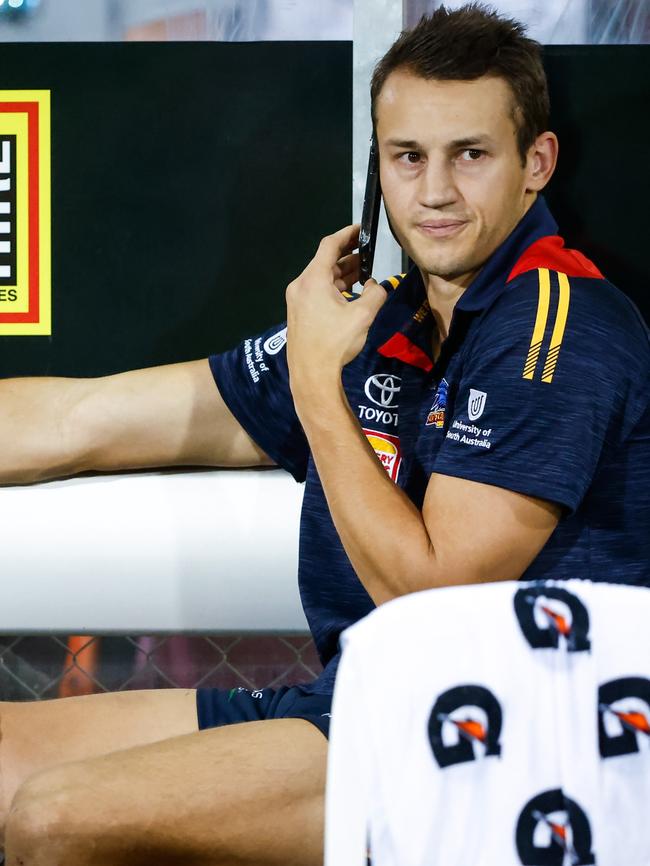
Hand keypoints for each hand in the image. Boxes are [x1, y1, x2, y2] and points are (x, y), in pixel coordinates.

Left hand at [285, 224, 387, 398]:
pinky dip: (333, 287)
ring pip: (321, 277)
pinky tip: (349, 295)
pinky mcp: (298, 313)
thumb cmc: (335, 343)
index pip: (330, 245)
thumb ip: (376, 293)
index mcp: (313, 279)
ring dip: (341, 274)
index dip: (347, 233)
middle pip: (325, 261)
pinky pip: (316, 291)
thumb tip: (376, 285)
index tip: (361, 230)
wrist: (312, 374)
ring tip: (362, 274)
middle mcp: (301, 285)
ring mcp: (297, 300)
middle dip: (347, 256)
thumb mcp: (363, 315)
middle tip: (367, 254)